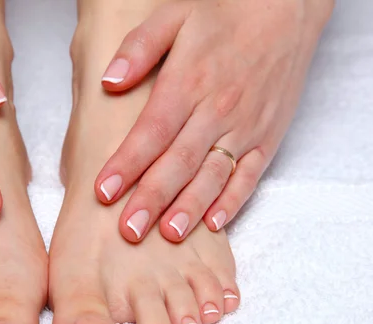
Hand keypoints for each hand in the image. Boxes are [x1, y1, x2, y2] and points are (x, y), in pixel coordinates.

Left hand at [94, 0, 333, 242]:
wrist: (287, 7)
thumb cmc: (225, 12)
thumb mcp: (174, 15)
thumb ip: (139, 48)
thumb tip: (109, 82)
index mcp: (190, 81)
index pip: (152, 131)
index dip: (127, 164)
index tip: (103, 191)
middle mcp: (218, 110)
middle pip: (180, 162)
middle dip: (152, 199)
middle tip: (129, 231)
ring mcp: (246, 127)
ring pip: (214, 175)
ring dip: (190, 208)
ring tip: (167, 235)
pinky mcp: (268, 137)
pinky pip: (250, 176)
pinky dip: (233, 202)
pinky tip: (213, 224)